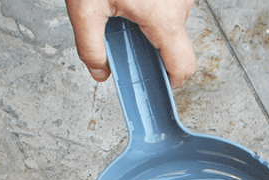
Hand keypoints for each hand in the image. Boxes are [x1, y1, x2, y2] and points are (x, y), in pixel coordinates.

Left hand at [65, 0, 195, 88]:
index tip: (159, 83)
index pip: (183, 66)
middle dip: (148, 41)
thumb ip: (90, 48)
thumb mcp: (85, 9)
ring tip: (122, 1)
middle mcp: (180, 3)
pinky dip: (151, 1)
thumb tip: (99, 72)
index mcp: (164, 18)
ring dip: (147, 17)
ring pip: (170, 17)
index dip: (172, 81)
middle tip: (121, 30)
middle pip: (172, 40)